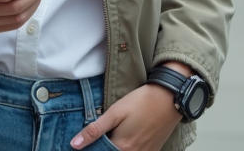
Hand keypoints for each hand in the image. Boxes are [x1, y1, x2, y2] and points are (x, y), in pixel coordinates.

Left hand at [69, 70, 185, 150]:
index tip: (87, 142)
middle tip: (108, 131)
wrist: (169, 97)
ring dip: (116, 147)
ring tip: (117, 132)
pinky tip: (128, 137)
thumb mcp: (115, 112)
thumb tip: (74, 144)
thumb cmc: (141, 102)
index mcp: (122, 148)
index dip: (92, 148)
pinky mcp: (153, 150)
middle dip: (104, 147)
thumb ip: (94, 130)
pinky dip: (129, 148)